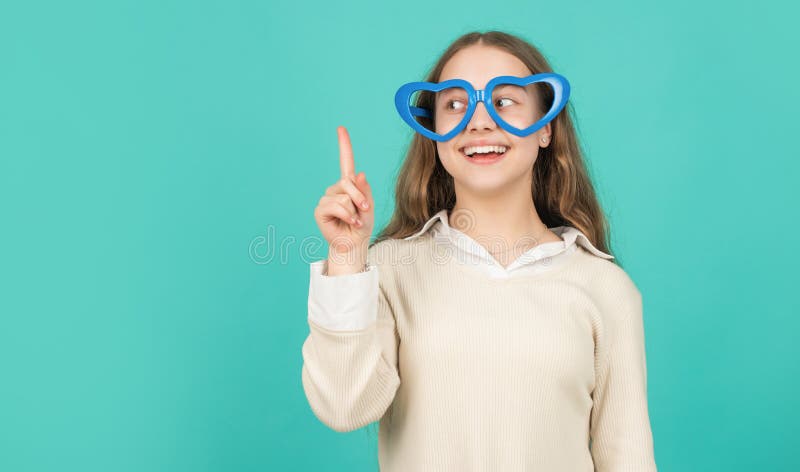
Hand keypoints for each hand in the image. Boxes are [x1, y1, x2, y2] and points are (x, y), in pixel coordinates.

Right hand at [313, 126, 374, 256]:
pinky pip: (337, 206)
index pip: (345, 161)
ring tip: (355, 221)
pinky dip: (347, 215)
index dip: (344, 145)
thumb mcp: (369, 206)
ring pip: (344, 196)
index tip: (341, 128)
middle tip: (364, 211)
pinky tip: (348, 223)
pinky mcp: (320, 210)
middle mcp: (335, 189)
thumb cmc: (362, 226)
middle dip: (360, 197)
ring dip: (354, 210)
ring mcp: (326, 199)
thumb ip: (365, 190)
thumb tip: (359, 173)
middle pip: (348, 182)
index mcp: (348, 185)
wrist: (353, 244)